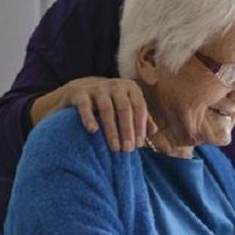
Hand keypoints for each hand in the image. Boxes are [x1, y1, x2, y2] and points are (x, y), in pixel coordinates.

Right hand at [39, 76, 156, 151]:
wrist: (81, 92)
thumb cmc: (112, 104)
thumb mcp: (128, 108)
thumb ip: (141, 118)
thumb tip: (154, 131)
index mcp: (131, 88)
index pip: (139, 107)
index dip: (140, 126)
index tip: (139, 144)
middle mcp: (115, 85)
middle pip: (124, 108)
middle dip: (127, 130)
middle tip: (127, 149)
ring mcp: (97, 88)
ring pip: (106, 108)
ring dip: (112, 129)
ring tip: (114, 147)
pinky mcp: (80, 93)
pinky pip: (85, 106)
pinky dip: (89, 118)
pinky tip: (93, 131)